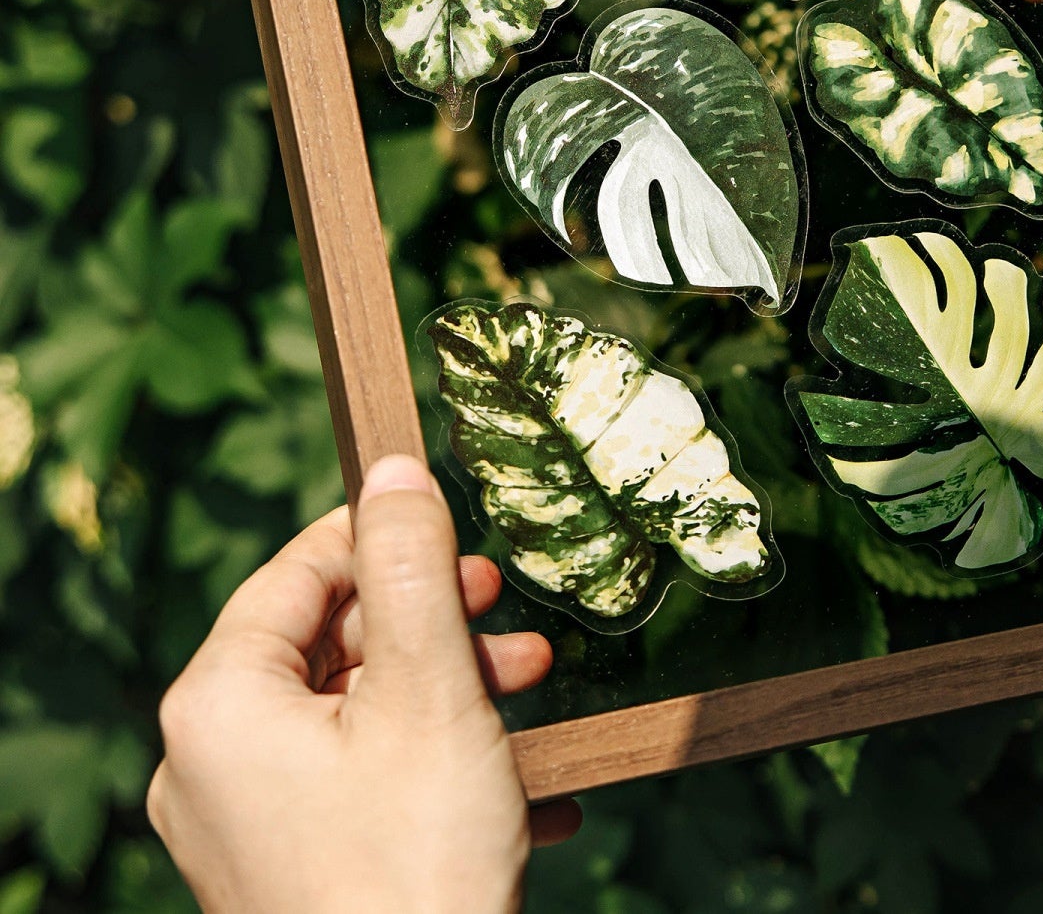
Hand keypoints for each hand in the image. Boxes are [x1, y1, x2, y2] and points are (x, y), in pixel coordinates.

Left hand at [148, 454, 576, 913]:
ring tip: (533, 695)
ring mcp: (245, 828)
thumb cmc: (417, 862)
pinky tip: (520, 785)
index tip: (458, 537)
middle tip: (505, 620)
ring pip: (355, 714)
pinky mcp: (287, 872)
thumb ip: (410, 565)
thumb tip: (393, 467)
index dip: (384, 538)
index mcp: (220, 706)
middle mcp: (211, 764)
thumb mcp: (430, 688)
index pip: (298, 570)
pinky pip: (360, 784)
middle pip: (330, 644)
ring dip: (451, 692)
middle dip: (434, 626)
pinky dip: (436, 763)